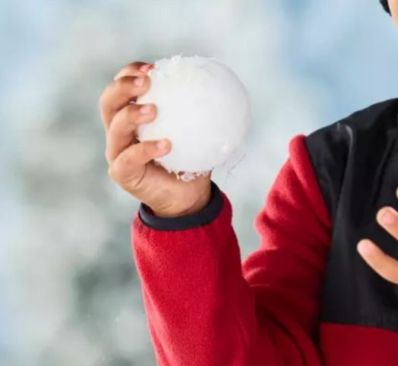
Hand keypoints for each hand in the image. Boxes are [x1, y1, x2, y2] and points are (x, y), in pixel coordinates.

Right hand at [99, 60, 211, 217]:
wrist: (188, 198)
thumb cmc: (190, 161)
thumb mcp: (196, 134)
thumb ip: (200, 113)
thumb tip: (222, 89)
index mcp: (131, 117)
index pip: (121, 88)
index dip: (129, 73)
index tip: (152, 68)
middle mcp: (119, 132)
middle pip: (108, 103)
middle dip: (122, 87)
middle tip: (145, 82)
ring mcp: (117, 153)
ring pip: (115, 128)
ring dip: (132, 114)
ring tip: (153, 110)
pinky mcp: (122, 173)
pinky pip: (129, 158)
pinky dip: (146, 149)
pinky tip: (166, 144)